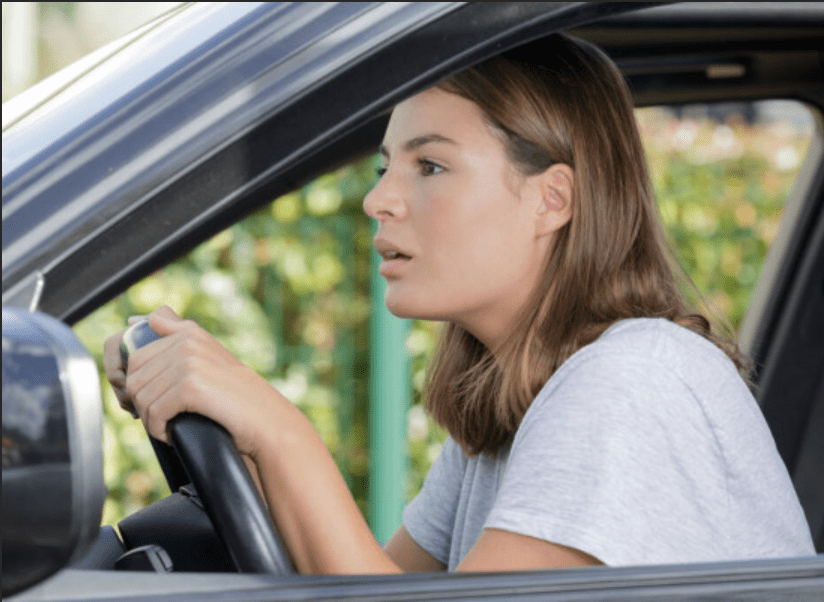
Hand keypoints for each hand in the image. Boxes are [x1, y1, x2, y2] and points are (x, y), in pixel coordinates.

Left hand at [111, 306, 284, 456]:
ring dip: (150, 419)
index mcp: (189, 333)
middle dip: (142, 404)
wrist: (266, 420)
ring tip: (168, 427)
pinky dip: (159, 429)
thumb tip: (143, 317)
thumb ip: (177, 331)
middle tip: (160, 419)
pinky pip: (154, 412)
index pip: (136, 357)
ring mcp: (189, 362)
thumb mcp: (209, 356)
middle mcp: (187, 342)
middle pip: (135, 378)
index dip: (139, 386)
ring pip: (141, 397)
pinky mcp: (191, 386)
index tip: (154, 402)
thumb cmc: (237, 396)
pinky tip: (171, 434)